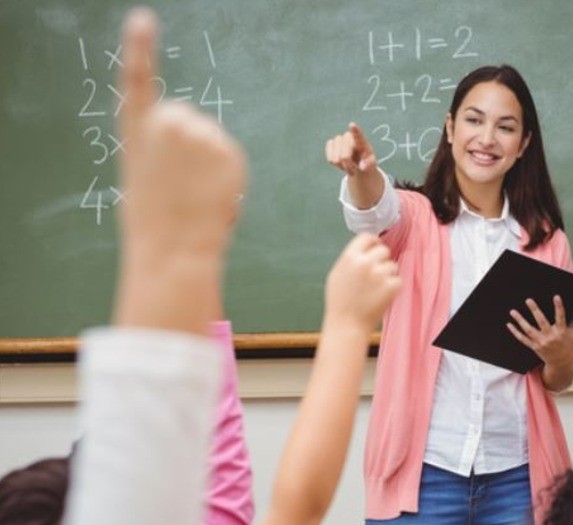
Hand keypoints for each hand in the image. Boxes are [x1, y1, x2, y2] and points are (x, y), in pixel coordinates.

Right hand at [118, 8, 245, 261]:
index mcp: (136, 129)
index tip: (142, 19)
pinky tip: (211, 193)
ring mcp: (201, 134)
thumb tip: (193, 148)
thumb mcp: (145, 175)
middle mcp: (167, 123)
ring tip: (194, 193)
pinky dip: (226, 172)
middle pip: (186, 116)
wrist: (174, 247)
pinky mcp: (229, 150)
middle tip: (179, 182)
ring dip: (208, 159)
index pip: (137, 78)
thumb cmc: (155, 220)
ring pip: (210, 137)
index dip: (141, 47)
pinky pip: (229, 155)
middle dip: (187, 142)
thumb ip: (163, 150)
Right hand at [325, 123, 377, 175]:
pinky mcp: (330, 143)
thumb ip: (368, 164)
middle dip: (348, 166)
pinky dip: (334, 163)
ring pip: (336, 158)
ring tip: (348, 165)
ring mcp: (339, 139)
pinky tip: (340, 161)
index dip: (354, 130)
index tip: (352, 125)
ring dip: (342, 165)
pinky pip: (329, 157)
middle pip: (344, 156)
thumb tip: (362, 166)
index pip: (358, 135)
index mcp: (361, 142)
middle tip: (354, 170)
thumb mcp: (371, 164)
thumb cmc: (366, 161)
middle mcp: (349, 137)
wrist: (357, 162)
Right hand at [325, 234, 402, 330]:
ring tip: (376, 289)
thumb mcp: (337, 273)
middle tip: (376, 274)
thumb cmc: (340, 301)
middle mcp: (365, 262)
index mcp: (350, 257)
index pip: (368, 237)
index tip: (375, 249)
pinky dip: (393, 287)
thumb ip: (351, 258)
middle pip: (383, 250)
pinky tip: (381, 296)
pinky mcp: (391, 286)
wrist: (346, 324)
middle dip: (381, 260)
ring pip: (392, 265)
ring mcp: (379, 274)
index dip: (373, 243)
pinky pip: (398, 280)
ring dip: (388, 275)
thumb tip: (366, 247)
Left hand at [507, 296, 572, 367]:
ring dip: (520, 321)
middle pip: (542, 322)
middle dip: (535, 311)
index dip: (559, 307)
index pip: (561, 317)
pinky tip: (509, 324)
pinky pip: (523, 339)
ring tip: (513, 311)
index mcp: (562, 332)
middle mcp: (551, 337)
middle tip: (528, 300)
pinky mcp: (534, 347)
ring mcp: (541, 343)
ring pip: (529, 330)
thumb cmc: (569, 344)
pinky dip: (515, 332)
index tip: (556, 296)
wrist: (561, 363)